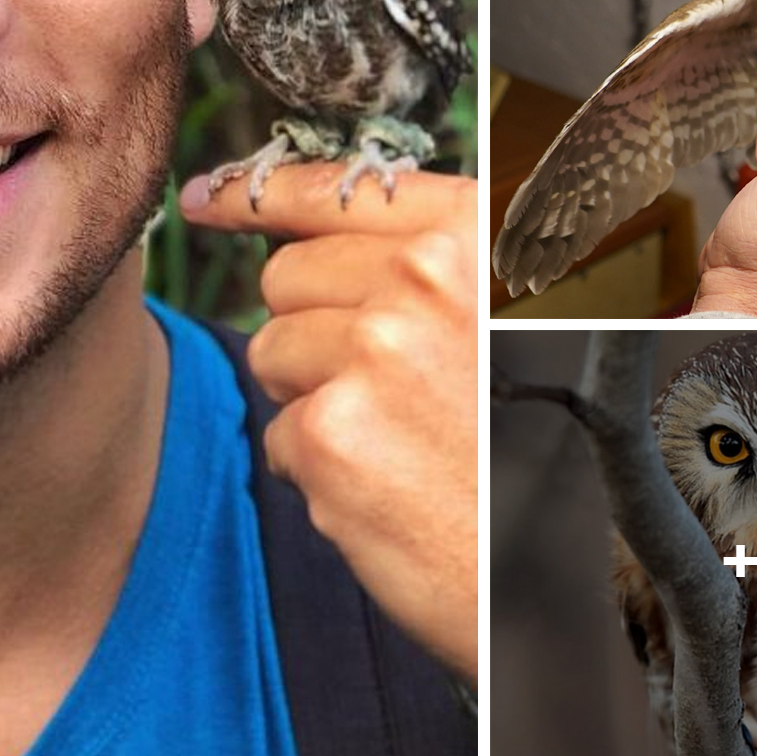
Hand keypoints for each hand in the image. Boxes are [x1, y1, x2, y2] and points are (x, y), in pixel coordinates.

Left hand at [180, 165, 477, 681]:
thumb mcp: (500, 315)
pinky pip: (278, 430)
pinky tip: (382, 484)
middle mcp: (425, 279)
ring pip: (271, 350)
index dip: (259, 195)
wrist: (549, 566)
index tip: (207, 197)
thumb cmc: (523, 439)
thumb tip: (299, 223)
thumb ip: (421, 258)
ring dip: (309, 396)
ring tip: (392, 435)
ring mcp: (375, 353)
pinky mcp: (333, 435)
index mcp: (469, 236)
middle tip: (384, 384)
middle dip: (308, 327)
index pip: (334, 189)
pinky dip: (314, 465)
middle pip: (287, 275)